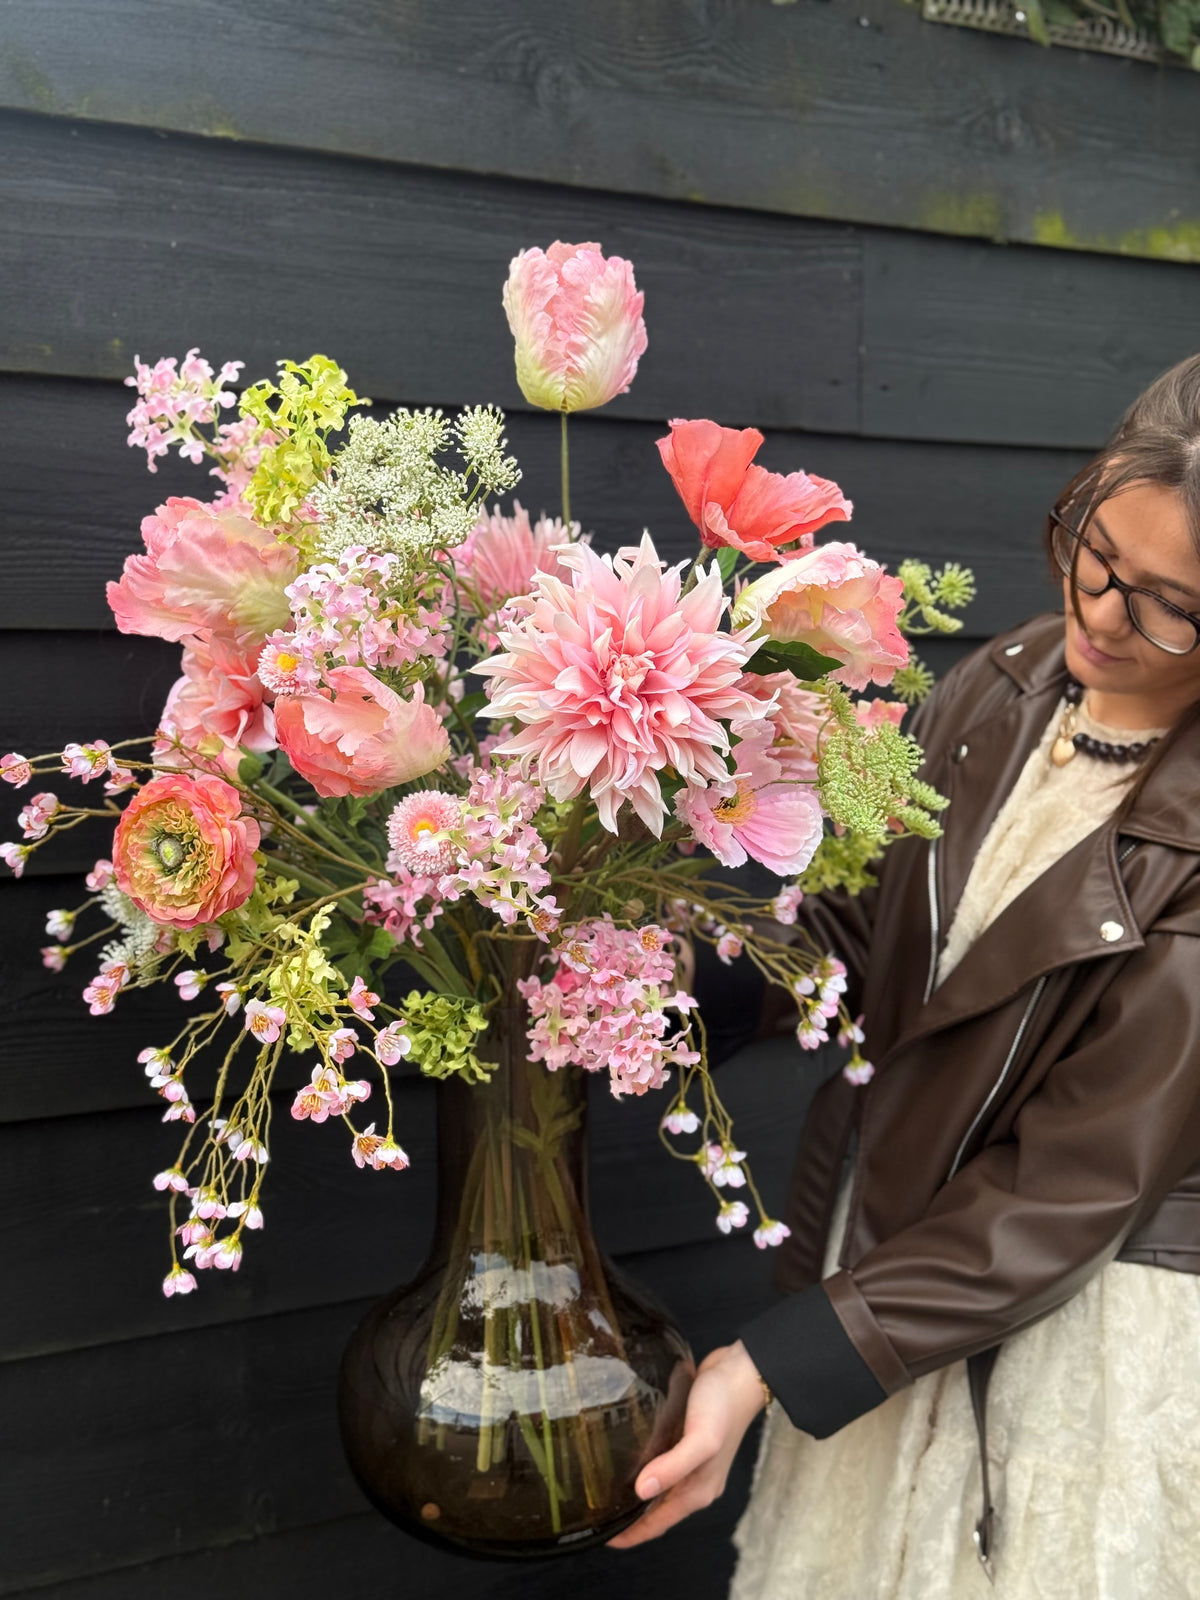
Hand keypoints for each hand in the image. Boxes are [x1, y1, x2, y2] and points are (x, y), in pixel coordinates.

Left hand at [607, 1339, 767, 1548]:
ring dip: (636, 1491)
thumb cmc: (724, 1406)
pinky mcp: (687, 1440)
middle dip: (630, 1516)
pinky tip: (628, 1455)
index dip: (632, 1534)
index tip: (603, 1539)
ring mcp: (692, 1462)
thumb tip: (641, 1491)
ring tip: (605, 1488)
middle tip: (597, 1513)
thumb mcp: (701, 1440)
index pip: (659, 1523)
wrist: (742, 1371)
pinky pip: (662, 1462)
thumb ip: (673, 1466)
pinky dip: (645, 1466)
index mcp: (698, 1490)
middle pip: (657, 1509)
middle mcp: (696, 1481)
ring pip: (659, 1486)